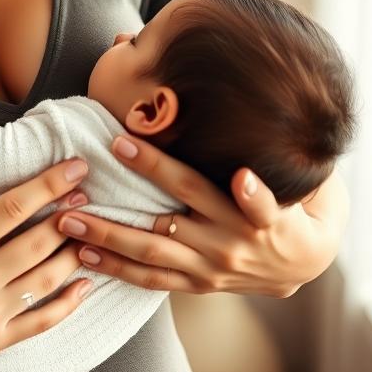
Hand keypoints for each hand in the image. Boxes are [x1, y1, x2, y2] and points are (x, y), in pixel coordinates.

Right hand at [0, 140, 94, 371]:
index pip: (11, 207)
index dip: (48, 184)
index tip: (74, 167)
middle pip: (37, 241)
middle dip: (68, 214)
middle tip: (87, 196)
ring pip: (45, 279)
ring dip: (72, 253)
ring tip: (89, 232)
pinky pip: (41, 322)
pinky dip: (69, 304)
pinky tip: (85, 285)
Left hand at [55, 133, 349, 298]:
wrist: (305, 259)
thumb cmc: (281, 192)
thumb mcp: (278, 166)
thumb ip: (244, 135)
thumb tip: (203, 86)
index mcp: (244, 209)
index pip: (190, 182)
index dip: (155, 165)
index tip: (120, 140)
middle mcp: (225, 242)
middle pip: (160, 225)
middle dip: (115, 213)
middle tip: (75, 194)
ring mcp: (209, 269)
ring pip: (149, 256)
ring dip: (104, 240)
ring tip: (66, 223)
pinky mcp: (198, 285)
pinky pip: (151, 279)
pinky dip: (116, 268)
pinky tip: (83, 255)